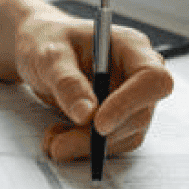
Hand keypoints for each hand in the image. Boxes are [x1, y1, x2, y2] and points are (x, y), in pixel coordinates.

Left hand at [15, 6, 173, 161]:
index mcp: (131, 47)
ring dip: (88, 146)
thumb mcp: (48, 56)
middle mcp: (136, 74)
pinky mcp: (117, 118)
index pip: (152, 79)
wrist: (37, 51)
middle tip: (60, 144)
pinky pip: (110, 143)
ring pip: (125, 135)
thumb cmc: (45, 41)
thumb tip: (87, 113)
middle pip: (139, 114)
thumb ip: (67, 82)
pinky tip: (58, 137)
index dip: (130, 104)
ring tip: (52, 139)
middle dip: (99, 135)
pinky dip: (84, 148)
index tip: (98, 123)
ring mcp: (130, 99)